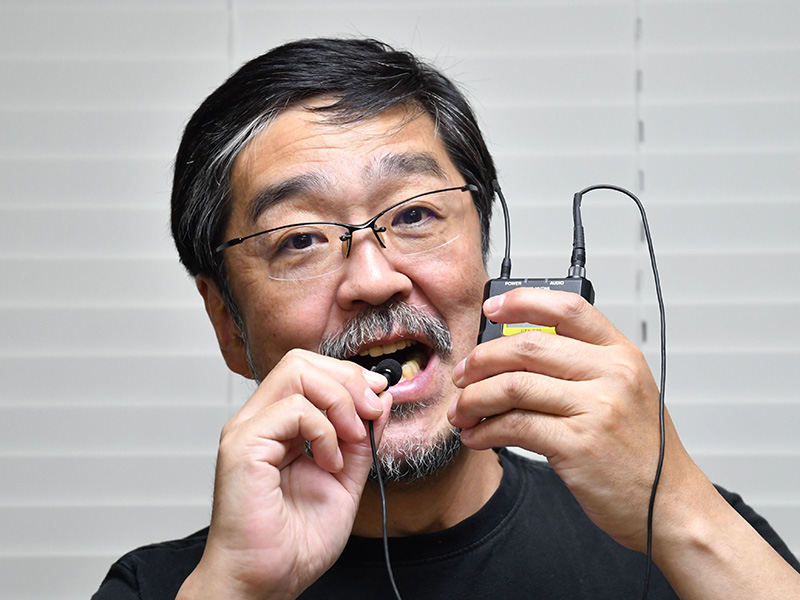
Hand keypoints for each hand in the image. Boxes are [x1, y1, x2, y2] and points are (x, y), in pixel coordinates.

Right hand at [179, 349, 391, 599]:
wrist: (264, 583)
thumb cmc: (294, 542)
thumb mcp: (346, 479)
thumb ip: (362, 439)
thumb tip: (380, 399)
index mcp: (278, 425)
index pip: (310, 369)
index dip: (350, 376)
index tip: (379, 399)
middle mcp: (258, 420)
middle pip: (301, 360)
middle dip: (348, 379)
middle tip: (371, 412)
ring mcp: (247, 430)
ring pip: (296, 371)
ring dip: (340, 401)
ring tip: (351, 440)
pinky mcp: (243, 446)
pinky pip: (293, 409)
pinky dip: (324, 430)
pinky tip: (331, 462)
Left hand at [448, 287, 679, 551]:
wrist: (670, 507)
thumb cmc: (640, 451)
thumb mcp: (624, 391)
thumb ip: (581, 364)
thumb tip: (514, 350)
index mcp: (621, 354)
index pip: (567, 308)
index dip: (522, 301)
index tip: (491, 308)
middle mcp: (612, 374)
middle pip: (528, 346)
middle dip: (482, 359)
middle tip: (463, 375)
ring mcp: (597, 409)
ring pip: (513, 386)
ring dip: (475, 399)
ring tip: (463, 412)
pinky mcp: (578, 445)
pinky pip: (514, 426)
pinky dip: (486, 431)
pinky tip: (477, 437)